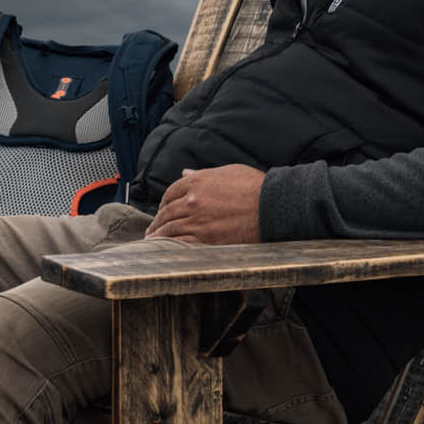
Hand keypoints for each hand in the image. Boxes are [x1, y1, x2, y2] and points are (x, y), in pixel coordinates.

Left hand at [145, 165, 264, 243]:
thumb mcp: (227, 172)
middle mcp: (193, 201)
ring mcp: (198, 221)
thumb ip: (203, 174)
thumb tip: (186, 172)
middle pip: (166, 212)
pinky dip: (170, 247)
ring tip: (152, 242)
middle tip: (152, 229)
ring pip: (169, 229)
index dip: (163, 203)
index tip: (162, 210)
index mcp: (197, 182)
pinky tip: (164, 250)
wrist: (271, 206)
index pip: (170, 193)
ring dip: (158, 236)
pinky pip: (181, 244)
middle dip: (157, 222)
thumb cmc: (254, 186)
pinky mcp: (207, 239)